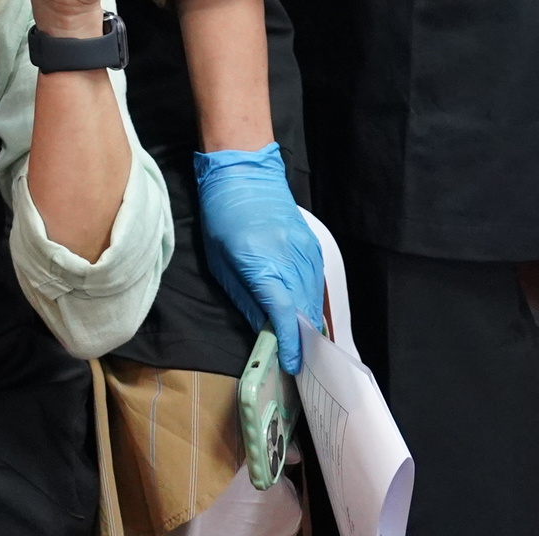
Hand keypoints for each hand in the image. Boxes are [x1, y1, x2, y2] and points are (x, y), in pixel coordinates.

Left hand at [195, 142, 325, 374]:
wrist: (244, 174)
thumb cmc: (222, 217)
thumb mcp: (220, 261)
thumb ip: (245, 297)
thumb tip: (263, 329)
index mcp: (261, 263)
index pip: (283, 313)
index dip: (289, 343)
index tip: (292, 364)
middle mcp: (289, 259)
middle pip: (304, 311)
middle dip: (302, 340)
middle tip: (297, 362)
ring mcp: (306, 251)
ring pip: (316, 299)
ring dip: (310, 323)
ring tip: (303, 344)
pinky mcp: (314, 246)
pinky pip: (318, 283)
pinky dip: (313, 301)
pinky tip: (306, 314)